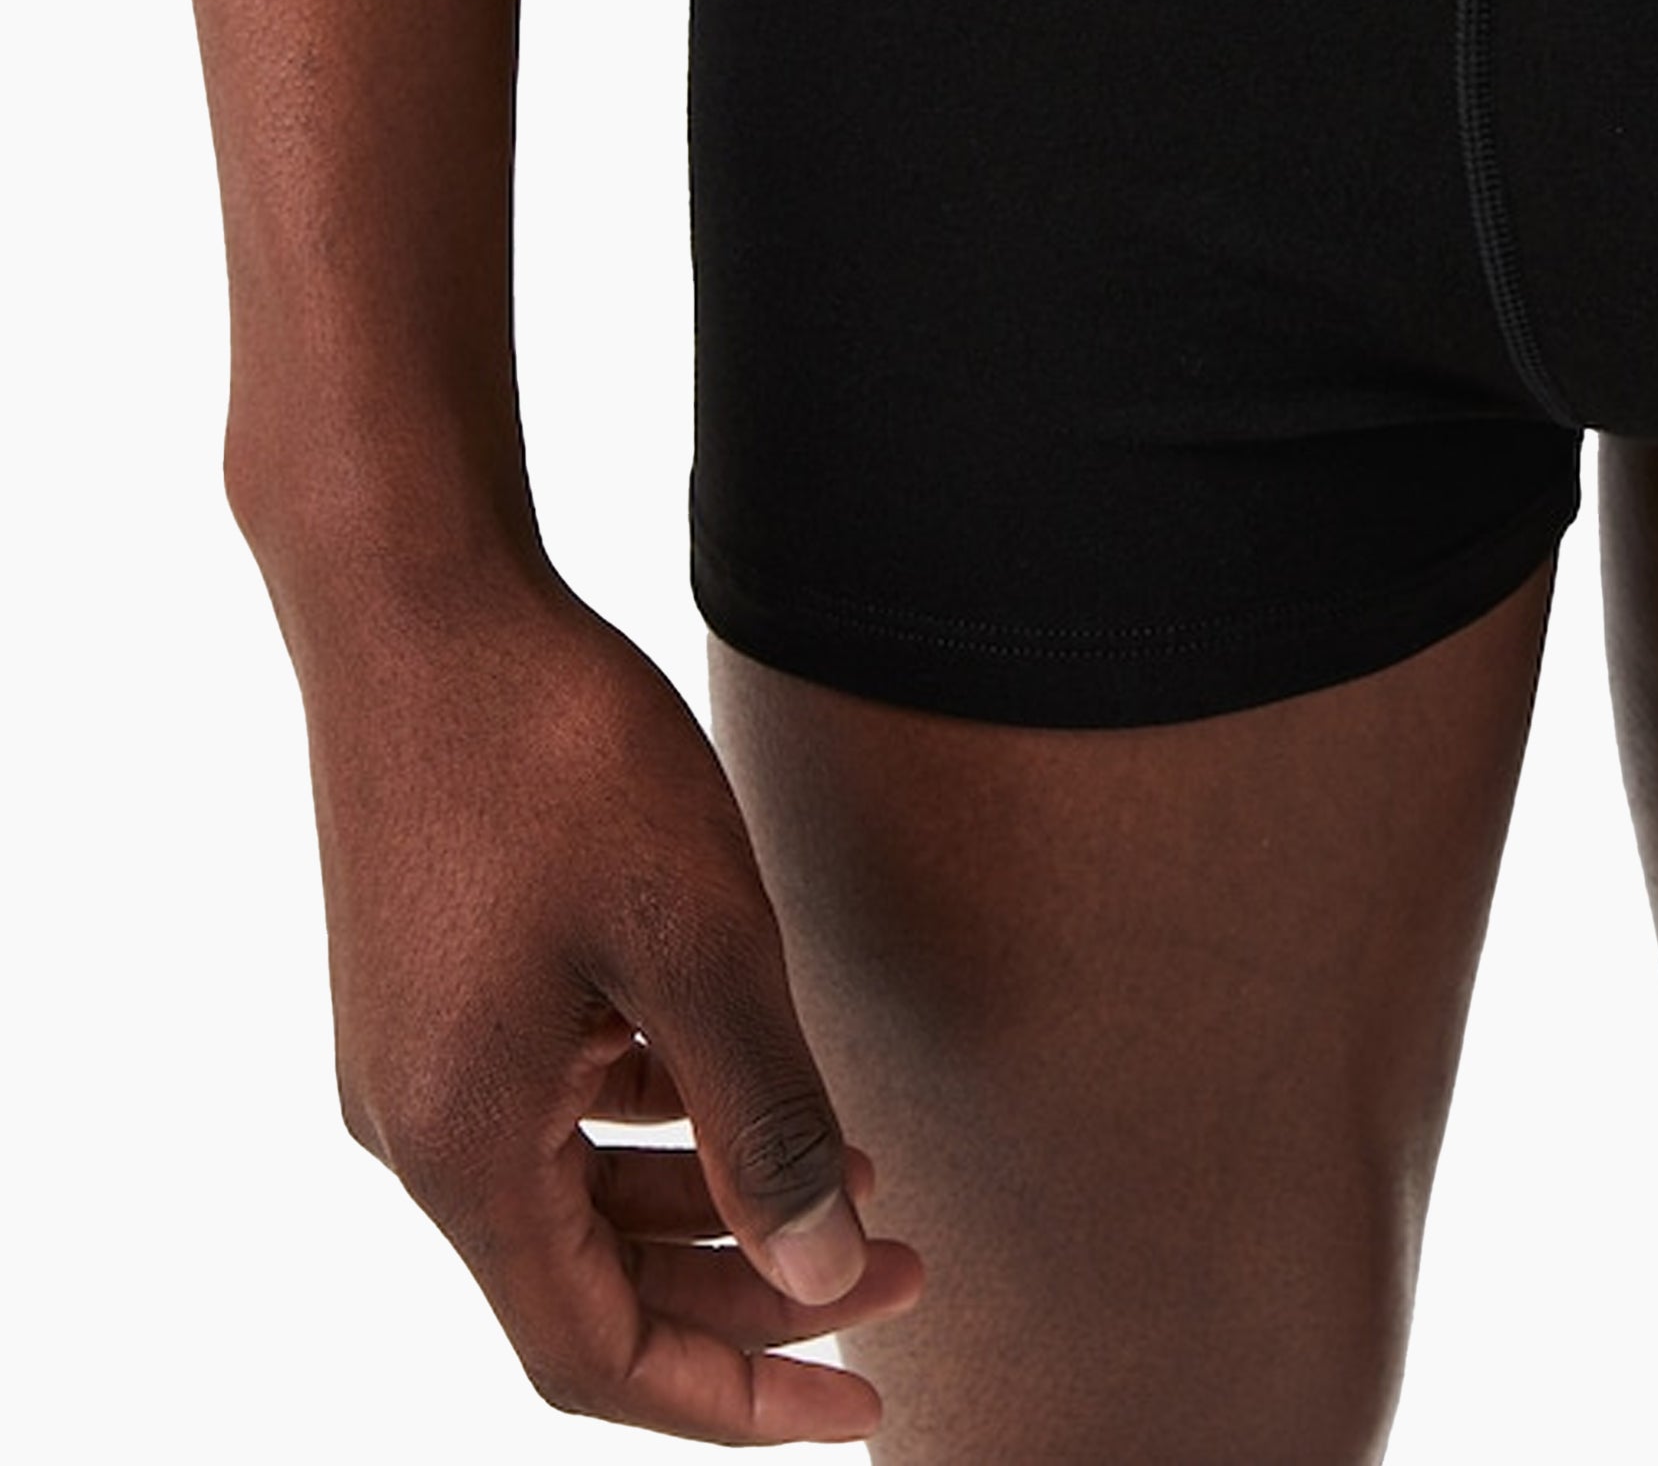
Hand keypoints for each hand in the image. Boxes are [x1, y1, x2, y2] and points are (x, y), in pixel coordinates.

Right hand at [299, 575, 921, 1438]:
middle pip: (590, 1281)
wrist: (420, 602)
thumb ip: (764, 1116)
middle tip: (908, 1277)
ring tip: (867, 1176)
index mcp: (461, 1146)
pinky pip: (558, 1104)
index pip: (593, 1355)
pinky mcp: (441, 980)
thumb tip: (826, 1275)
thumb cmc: (556, 756)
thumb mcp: (696, 937)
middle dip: (755, 1296)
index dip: (734, 1397)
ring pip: (578, 1191)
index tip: (867, 1410)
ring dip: (716, 1199)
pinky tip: (753, 1075)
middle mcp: (420, 1125)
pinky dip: (663, 1115)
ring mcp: (422, 1050)